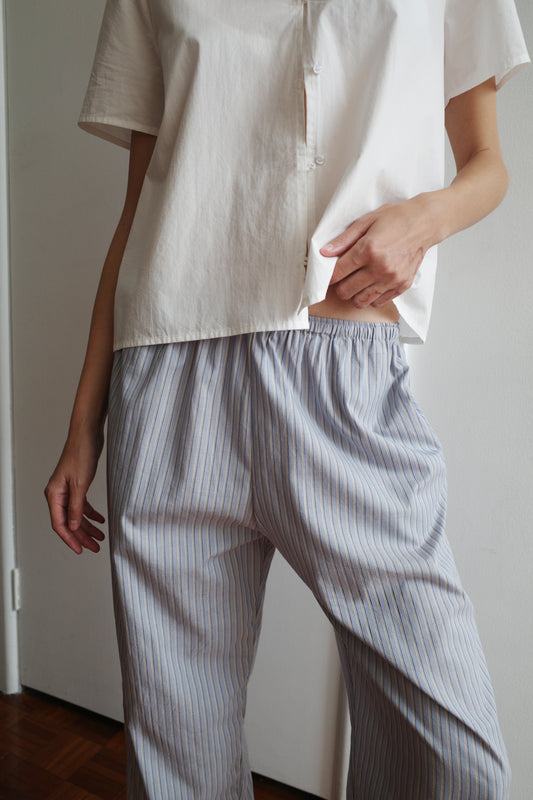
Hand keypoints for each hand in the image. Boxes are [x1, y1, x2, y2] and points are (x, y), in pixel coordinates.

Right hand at [44, 433, 105, 554]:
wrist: (87, 434)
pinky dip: (90, 514)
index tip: (81, 550)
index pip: (60, 524)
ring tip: (101, 537)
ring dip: (88, 527)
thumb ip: (76, 507)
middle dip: (82, 536)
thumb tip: (73, 527)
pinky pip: (82, 505)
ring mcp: (67, 490)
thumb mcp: (80, 484)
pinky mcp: (77, 485)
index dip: (70, 539)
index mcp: (54, 494)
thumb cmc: (81, 454)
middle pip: (69, 522)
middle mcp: (58, 494)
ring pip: (76, 515)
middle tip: (95, 547)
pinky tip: (100, 520)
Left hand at [320, 196, 436, 307]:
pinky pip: (378, 302)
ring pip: (361, 301)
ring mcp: (392, 279)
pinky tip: (371, 284)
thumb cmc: (396, 218)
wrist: (425, 222)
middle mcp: (379, 267)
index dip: (328, 276)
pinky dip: (371, 297)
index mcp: (368, 250)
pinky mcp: (402, 285)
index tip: (329, 274)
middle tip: (343, 278)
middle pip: (346, 291)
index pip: (337, 273)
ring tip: (356, 283)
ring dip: (354, 294)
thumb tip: (324, 252)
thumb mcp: (366, 221)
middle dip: (340, 286)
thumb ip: (344, 239)